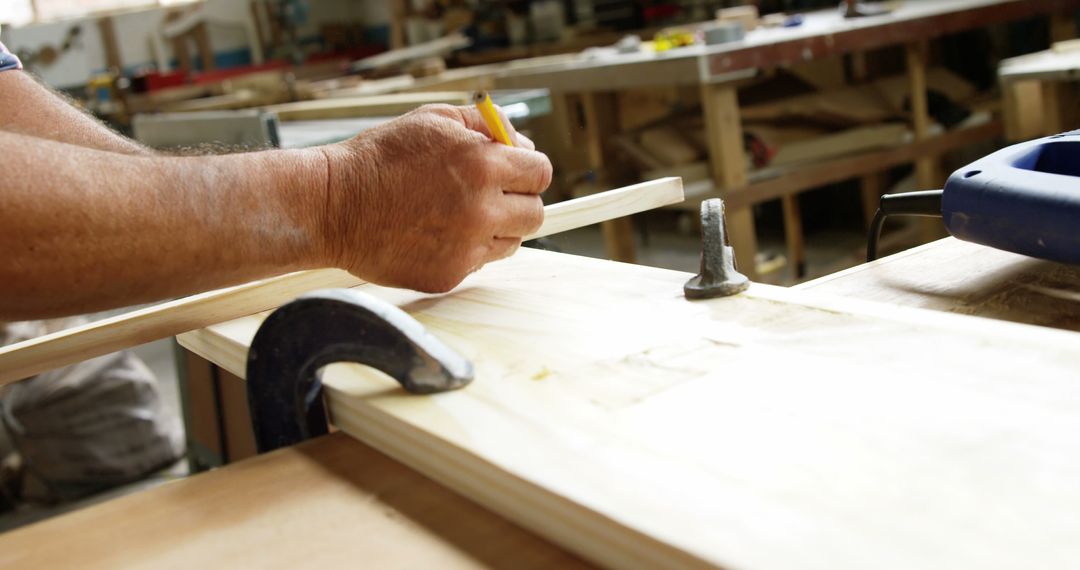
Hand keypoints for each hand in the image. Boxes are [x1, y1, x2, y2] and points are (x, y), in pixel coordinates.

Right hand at [318, 104, 551, 291]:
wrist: (331, 206)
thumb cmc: (378, 159)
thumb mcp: (432, 120)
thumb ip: (485, 125)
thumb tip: (519, 141)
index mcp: (483, 165)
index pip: (541, 173)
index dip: (528, 170)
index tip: (515, 173)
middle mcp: (482, 209)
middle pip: (535, 214)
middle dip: (518, 202)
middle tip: (491, 196)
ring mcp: (467, 247)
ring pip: (511, 242)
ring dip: (495, 228)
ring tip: (457, 214)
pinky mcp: (450, 275)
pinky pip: (478, 263)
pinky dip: (464, 250)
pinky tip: (434, 234)